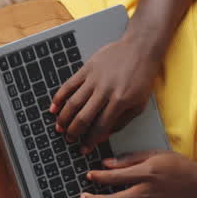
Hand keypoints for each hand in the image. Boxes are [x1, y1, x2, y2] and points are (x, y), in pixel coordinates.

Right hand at [49, 35, 158, 151]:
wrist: (140, 48)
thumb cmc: (142, 77)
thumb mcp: (139, 103)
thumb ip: (121, 122)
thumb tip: (104, 135)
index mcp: (120, 101)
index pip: (100, 127)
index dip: (90, 141)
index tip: (84, 149)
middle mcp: (105, 91)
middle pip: (83, 117)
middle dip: (74, 132)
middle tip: (69, 140)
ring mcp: (94, 79)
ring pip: (73, 103)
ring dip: (64, 118)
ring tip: (59, 128)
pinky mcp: (87, 69)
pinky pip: (69, 85)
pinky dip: (59, 97)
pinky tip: (54, 108)